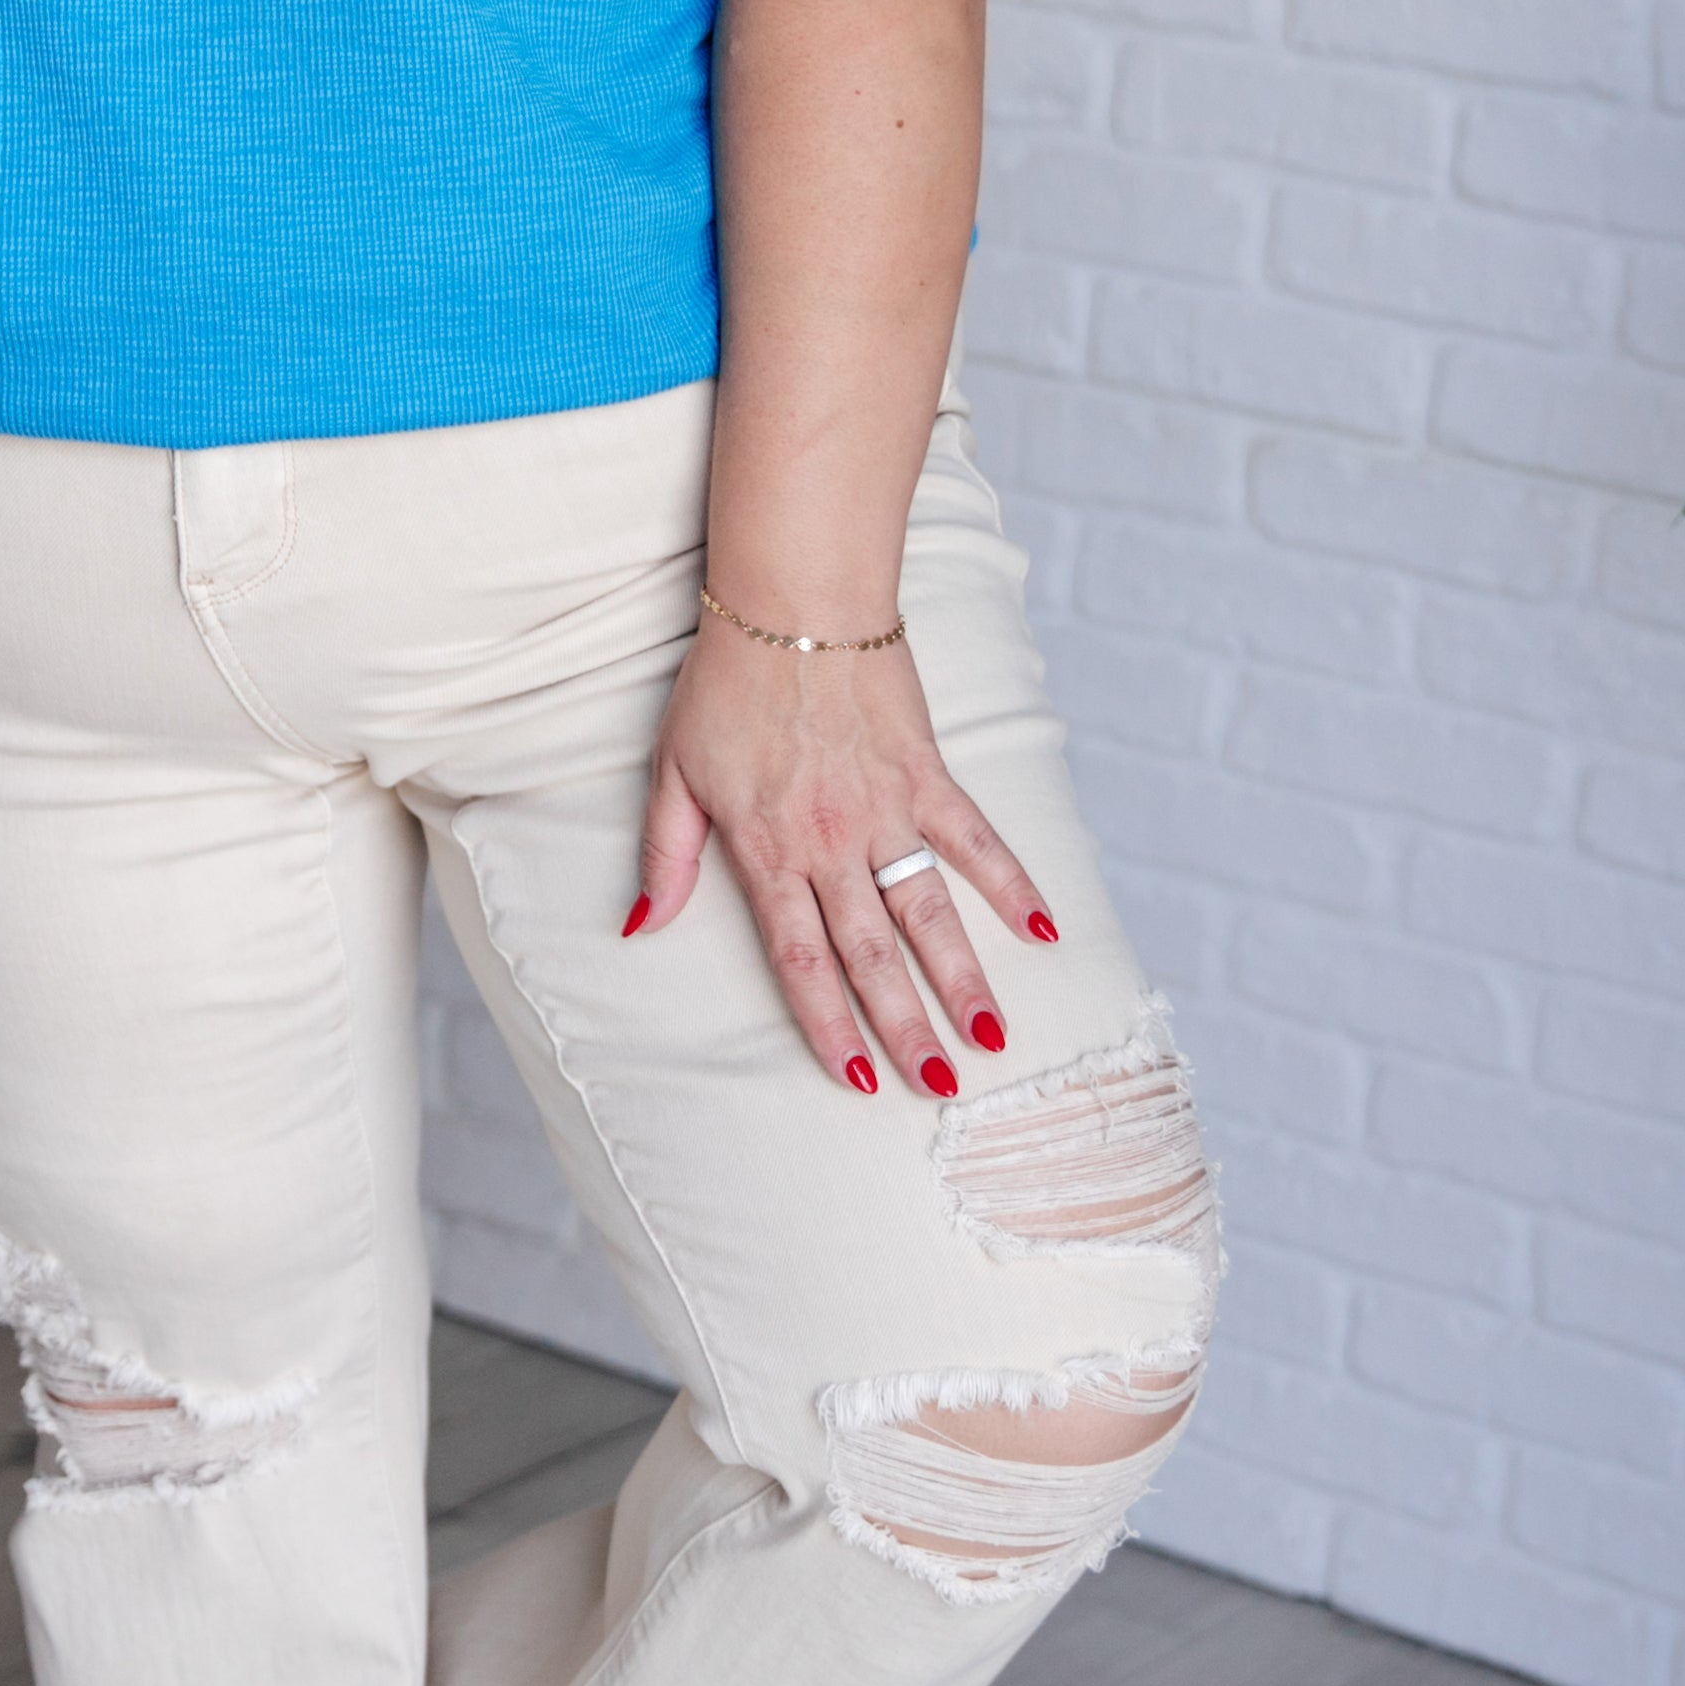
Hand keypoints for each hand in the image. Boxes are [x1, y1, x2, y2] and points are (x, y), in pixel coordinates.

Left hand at [631, 615, 1052, 1093]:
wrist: (792, 598)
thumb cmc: (724, 682)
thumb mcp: (672, 770)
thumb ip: (664, 856)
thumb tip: (638, 926)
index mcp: (769, 850)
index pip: (802, 958)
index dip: (829, 1022)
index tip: (857, 1077)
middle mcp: (833, 842)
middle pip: (874, 954)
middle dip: (907, 1028)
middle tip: (940, 1088)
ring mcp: (887, 809)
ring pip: (931, 912)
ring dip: (965, 980)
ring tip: (994, 1040)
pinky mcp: (927, 771)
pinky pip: (977, 838)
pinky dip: (1012, 883)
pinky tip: (1045, 932)